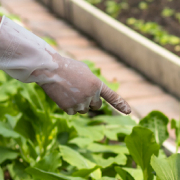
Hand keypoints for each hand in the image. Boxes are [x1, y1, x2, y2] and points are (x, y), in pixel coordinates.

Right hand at [0, 17, 129, 114]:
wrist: (49, 69)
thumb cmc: (66, 67)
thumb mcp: (84, 71)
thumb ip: (92, 83)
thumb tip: (93, 96)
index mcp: (97, 84)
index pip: (112, 97)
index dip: (121, 105)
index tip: (129, 112)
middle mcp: (91, 95)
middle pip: (96, 107)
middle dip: (91, 103)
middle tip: (81, 94)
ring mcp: (80, 103)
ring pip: (83, 110)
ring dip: (78, 104)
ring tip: (69, 91)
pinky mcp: (69, 108)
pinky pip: (72, 112)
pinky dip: (68, 107)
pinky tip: (62, 96)